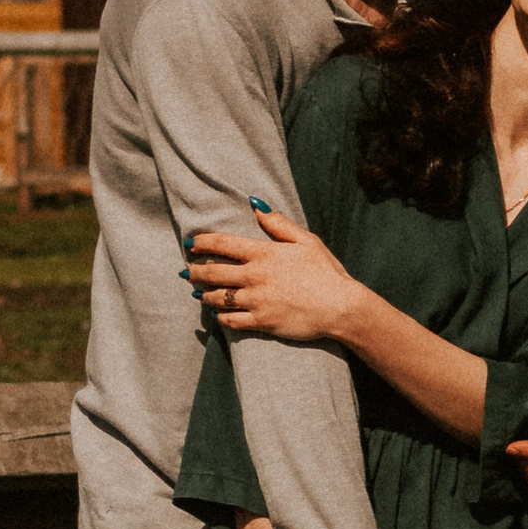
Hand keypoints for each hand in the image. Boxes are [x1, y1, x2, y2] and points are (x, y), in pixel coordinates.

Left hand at [186, 207, 363, 346]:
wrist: (340, 307)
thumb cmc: (326, 272)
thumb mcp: (306, 240)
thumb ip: (278, 223)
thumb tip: (256, 205)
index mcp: (264, 254)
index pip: (223, 244)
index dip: (202, 243)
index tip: (191, 244)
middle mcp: (254, 277)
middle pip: (213, 272)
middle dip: (196, 271)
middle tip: (187, 271)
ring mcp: (255, 301)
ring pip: (218, 298)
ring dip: (204, 295)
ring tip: (198, 293)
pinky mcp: (261, 322)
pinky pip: (231, 321)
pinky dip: (221, 317)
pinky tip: (218, 315)